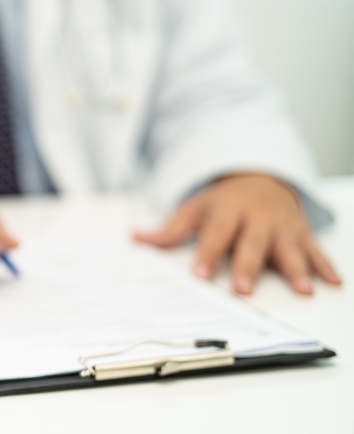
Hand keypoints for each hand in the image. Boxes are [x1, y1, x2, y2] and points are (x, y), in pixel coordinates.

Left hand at [134, 173, 341, 294]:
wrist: (261, 177)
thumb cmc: (224, 200)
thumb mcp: (195, 208)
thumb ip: (170, 228)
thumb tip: (135, 238)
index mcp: (228, 211)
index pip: (215, 235)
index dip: (207, 255)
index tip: (200, 276)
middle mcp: (256, 217)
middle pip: (252, 244)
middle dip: (248, 266)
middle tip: (243, 290)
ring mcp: (281, 225)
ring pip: (289, 248)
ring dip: (296, 269)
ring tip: (303, 289)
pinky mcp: (301, 232)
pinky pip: (315, 249)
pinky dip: (325, 265)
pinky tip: (331, 282)